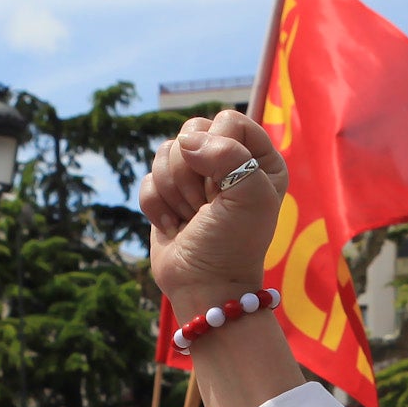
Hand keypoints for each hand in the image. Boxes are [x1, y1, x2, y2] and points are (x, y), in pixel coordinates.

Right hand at [140, 110, 287, 315]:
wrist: (205, 286)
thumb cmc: (234, 244)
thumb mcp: (250, 195)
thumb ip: (228, 153)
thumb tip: (185, 142)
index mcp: (260, 158)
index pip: (229, 120)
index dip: (219, 150)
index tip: (225, 189)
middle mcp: (228, 162)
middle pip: (191, 131)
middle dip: (192, 174)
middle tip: (207, 206)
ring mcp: (195, 177)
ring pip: (165, 152)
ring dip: (175, 192)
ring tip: (193, 218)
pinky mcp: (167, 193)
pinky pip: (147, 178)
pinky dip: (157, 206)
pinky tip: (175, 226)